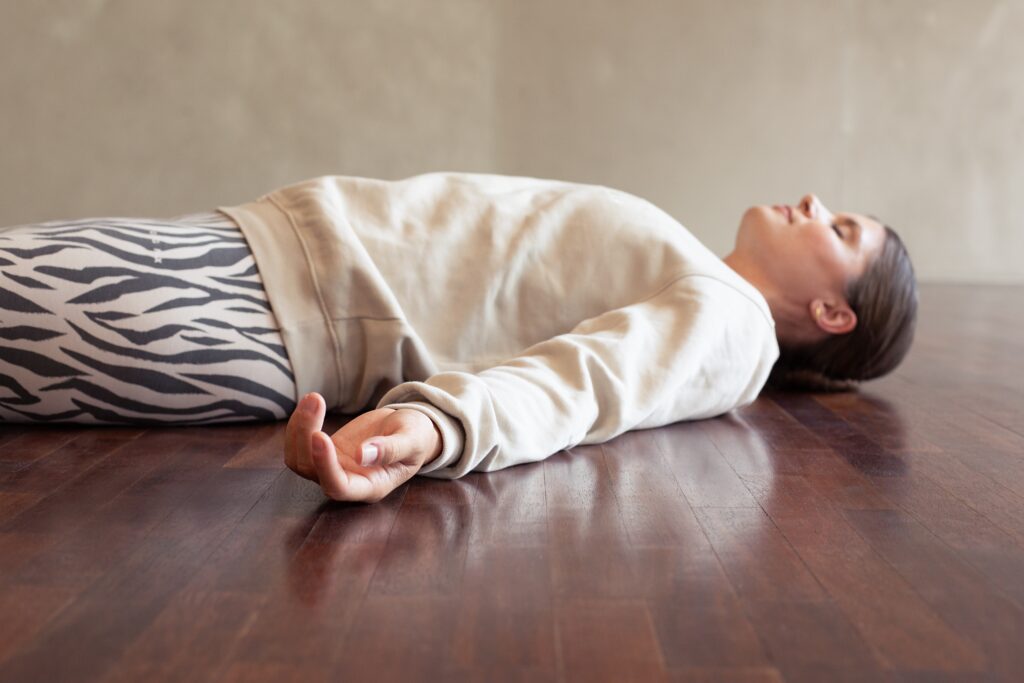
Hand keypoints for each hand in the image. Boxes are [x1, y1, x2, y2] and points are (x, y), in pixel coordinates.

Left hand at [284, 392, 442, 502]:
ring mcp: (333, 467)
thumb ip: (392, 449)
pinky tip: (311, 402)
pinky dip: (300, 423)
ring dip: (299, 428)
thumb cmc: (416, 438)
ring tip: (313, 398)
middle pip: (311, 471)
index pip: (338, 487)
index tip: (320, 436)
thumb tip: (363, 455)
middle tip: (316, 401)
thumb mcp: (412, 440)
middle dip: (305, 437)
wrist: (410, 430)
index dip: (325, 466)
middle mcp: (347, 482)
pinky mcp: (326, 451)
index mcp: (370, 487)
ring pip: (299, 458)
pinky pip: (300, 444)